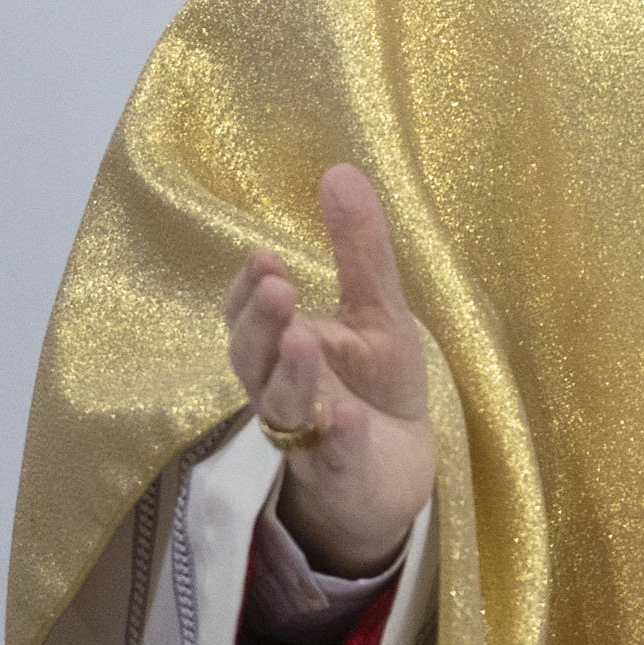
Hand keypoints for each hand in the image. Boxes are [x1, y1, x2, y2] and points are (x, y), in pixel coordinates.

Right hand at [223, 165, 436, 576]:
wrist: (395, 472)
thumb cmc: (374, 385)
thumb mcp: (377, 311)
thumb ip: (358, 250)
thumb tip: (339, 170)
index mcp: (286, 347)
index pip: (248, 315)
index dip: (248, 290)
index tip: (264, 257)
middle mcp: (284, 390)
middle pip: (253, 359)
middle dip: (260, 323)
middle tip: (278, 286)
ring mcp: (309, 436)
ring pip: (284, 408)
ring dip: (292, 375)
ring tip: (304, 341)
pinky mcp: (341, 474)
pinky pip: (335, 457)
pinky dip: (341, 438)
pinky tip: (349, 418)